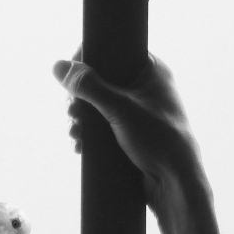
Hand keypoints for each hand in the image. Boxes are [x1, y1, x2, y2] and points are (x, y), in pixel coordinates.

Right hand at [54, 50, 203, 205]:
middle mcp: (145, 86)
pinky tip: (80, 145)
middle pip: (101, 80)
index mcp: (151, 69)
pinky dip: (89, 133)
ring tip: (76, 134)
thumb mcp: (119, 109)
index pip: (113, 50)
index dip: (88, 61)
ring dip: (81, 118)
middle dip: (80, 98)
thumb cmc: (158, 139)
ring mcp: (138, 110)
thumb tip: (58, 67)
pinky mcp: (131, 132)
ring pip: (99, 105)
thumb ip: (89, 86)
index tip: (71, 78)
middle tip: (73, 113)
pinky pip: (104, 125)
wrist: (175, 183)